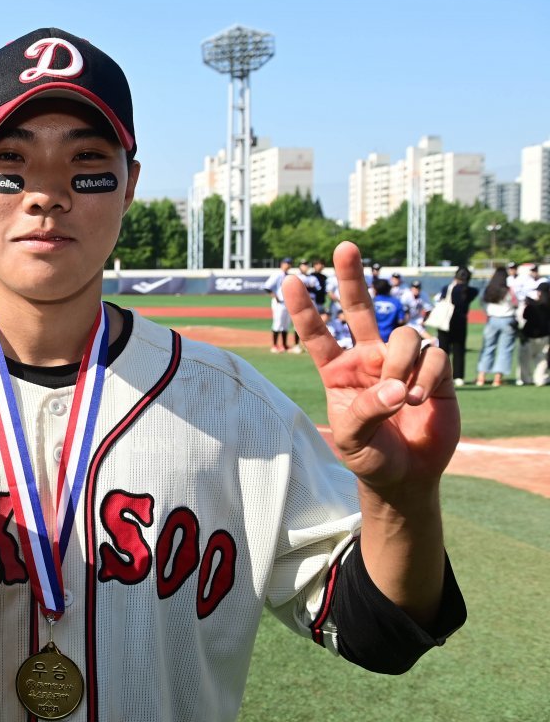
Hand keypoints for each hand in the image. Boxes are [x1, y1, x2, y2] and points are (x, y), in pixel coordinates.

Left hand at [281, 242, 459, 499]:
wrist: (405, 474)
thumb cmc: (369, 454)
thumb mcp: (353, 438)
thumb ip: (367, 409)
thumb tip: (395, 386)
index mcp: (337, 370)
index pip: (317, 334)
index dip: (304, 308)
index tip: (288, 281)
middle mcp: (367, 357)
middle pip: (359, 308)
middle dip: (351, 278)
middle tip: (344, 247)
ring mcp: (400, 360)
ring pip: (405, 335)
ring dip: (404, 363)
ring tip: (405, 398)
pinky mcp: (433, 370)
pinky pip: (434, 355)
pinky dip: (428, 376)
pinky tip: (421, 399)